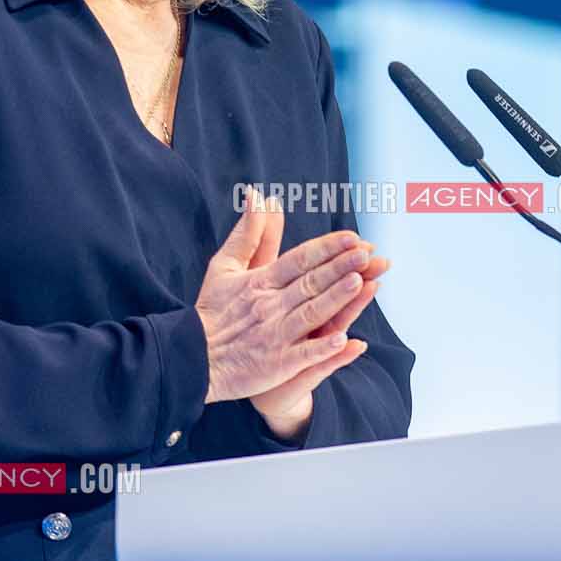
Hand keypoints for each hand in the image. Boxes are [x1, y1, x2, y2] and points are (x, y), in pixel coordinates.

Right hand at [195, 191, 390, 416]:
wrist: (192, 357)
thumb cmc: (213, 311)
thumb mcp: (225, 266)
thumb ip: (248, 232)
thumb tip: (257, 195)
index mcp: (260, 282)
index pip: (299, 260)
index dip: (327, 248)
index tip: (352, 237)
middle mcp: (269, 306)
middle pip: (310, 283)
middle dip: (340, 267)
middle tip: (367, 254)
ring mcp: (274, 336)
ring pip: (311, 313)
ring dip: (336, 298)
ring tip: (361, 282)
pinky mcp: (275, 365)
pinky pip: (303, 355)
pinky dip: (322, 348)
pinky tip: (345, 340)